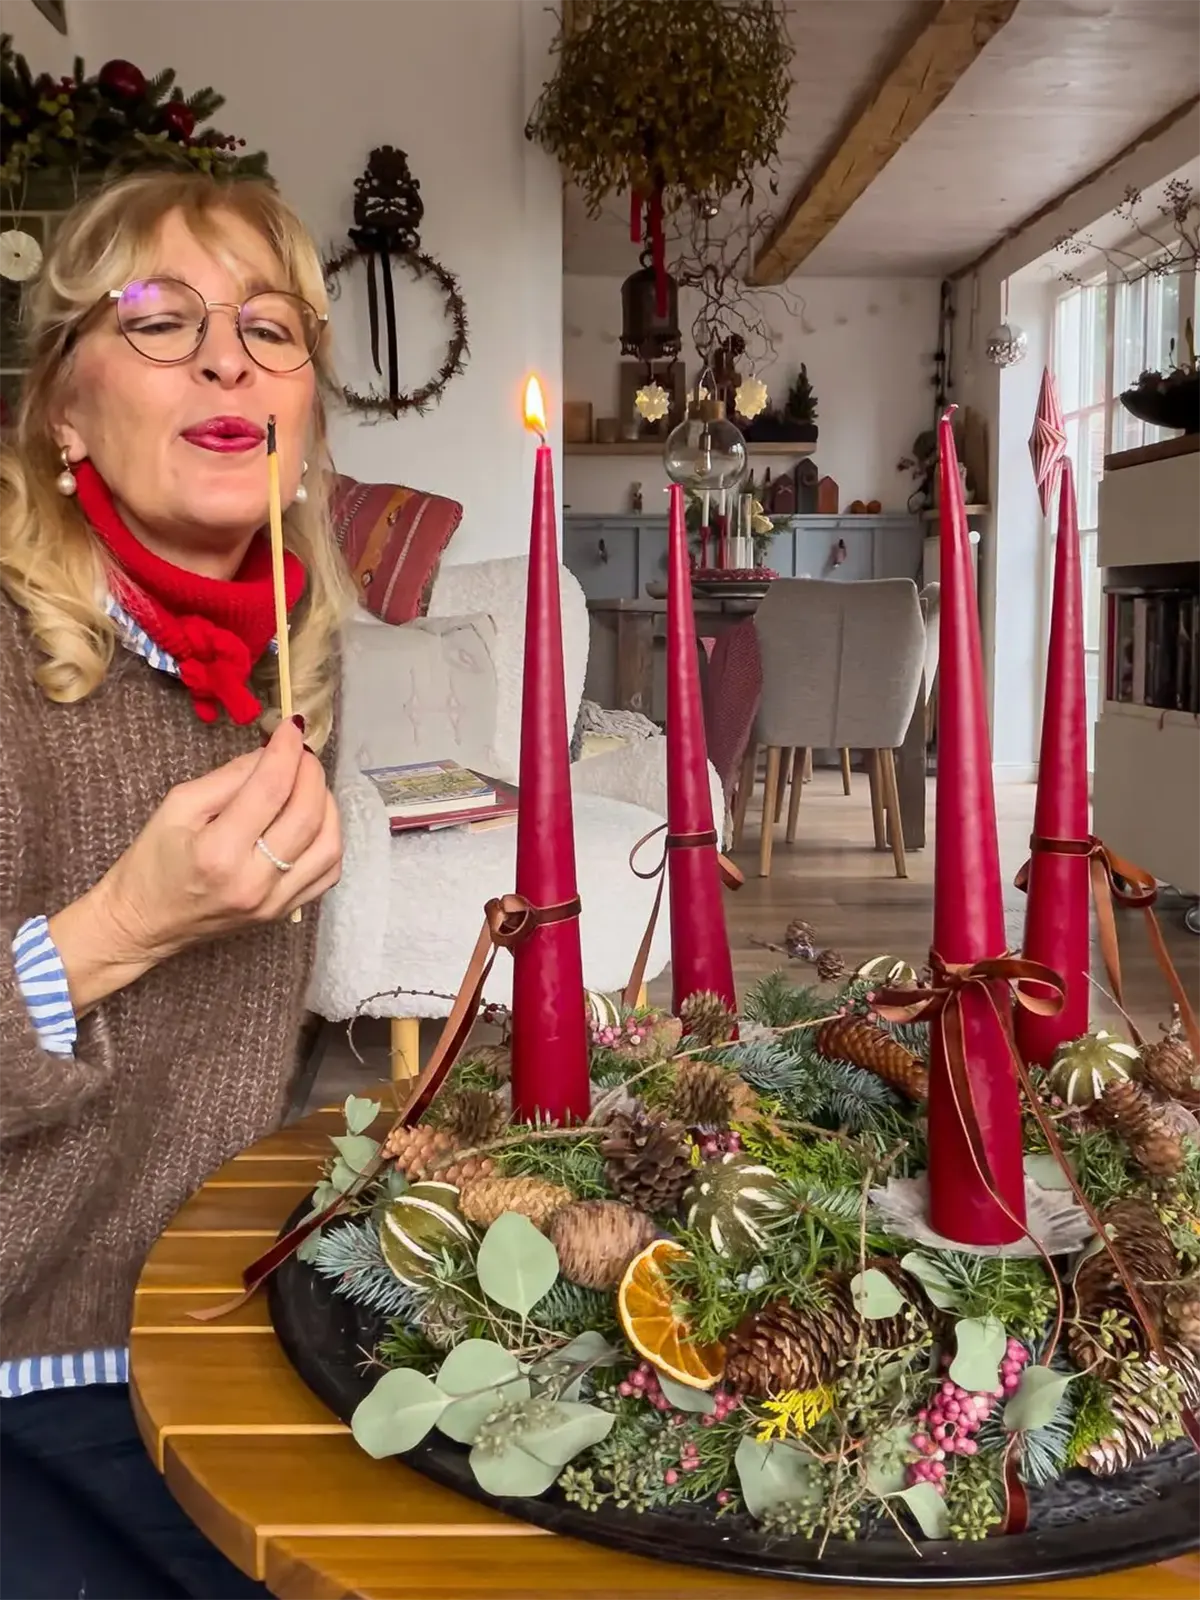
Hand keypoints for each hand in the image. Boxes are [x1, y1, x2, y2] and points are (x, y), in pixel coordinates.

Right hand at [95, 718, 342, 962]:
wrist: (144, 923)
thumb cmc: (152, 862)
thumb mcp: (178, 807)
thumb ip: (229, 778)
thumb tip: (271, 754)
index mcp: (218, 852)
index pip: (270, 790)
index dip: (286, 751)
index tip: (291, 727)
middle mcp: (254, 881)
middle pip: (307, 815)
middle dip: (311, 773)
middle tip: (301, 754)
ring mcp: (275, 902)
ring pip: (329, 845)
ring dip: (327, 804)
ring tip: (308, 784)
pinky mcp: (284, 912)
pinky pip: (327, 872)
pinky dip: (329, 838)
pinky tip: (314, 819)